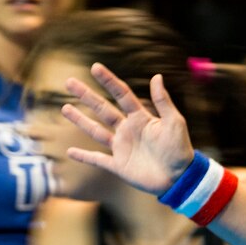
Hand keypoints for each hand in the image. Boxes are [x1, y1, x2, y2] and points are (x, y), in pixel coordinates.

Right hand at [61, 63, 194, 195]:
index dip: (109, 81)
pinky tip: (70, 151)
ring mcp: (122, 148)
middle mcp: (128, 130)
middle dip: (86, 95)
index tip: (95, 67)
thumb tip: (157, 76)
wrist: (181, 177)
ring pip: (96, 131)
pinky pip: (97, 160)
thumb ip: (163, 101)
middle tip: (69, 82)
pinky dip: (84, 156)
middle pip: (103, 109)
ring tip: (64, 107)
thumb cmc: (180, 149)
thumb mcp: (174, 122)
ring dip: (80, 120)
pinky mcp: (119, 166)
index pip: (121, 95)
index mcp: (141, 118)